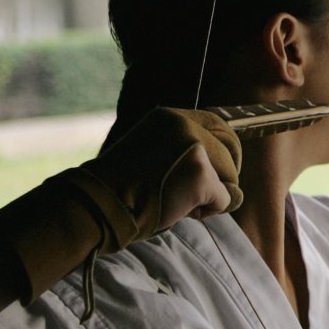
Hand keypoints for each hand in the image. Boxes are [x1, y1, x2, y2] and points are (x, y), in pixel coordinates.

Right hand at [0, 108, 243, 308]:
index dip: (228, 145)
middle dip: (230, 171)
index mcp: (169, 117)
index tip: (228, 163)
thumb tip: (223, 176)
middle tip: (215, 192)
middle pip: (231, 145)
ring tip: (179, 203)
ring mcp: (193, 147)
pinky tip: (180, 211)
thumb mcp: (151, 155)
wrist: (97, 205)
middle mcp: (183, 124)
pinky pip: (224, 199)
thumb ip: (181, 153)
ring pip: (229, 175)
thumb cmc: (120, 190)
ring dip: (213, 196)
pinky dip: (208, 211)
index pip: (219, 122)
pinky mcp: (200, 173)